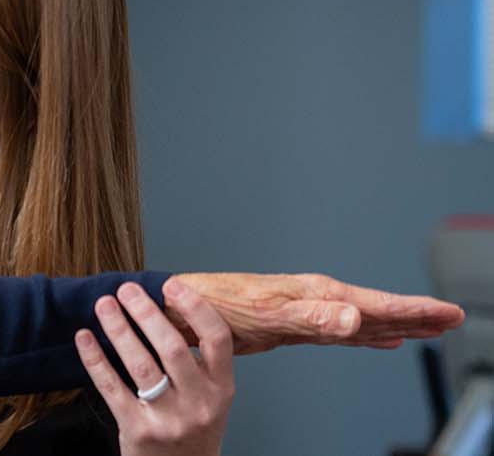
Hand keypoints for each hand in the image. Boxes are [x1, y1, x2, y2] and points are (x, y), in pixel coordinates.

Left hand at [76, 280, 231, 455]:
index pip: (217, 339)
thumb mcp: (211, 397)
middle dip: (147, 313)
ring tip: (104, 305)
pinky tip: (84, 338)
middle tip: (127, 289)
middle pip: (173, 348)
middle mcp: (199, 403)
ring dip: (119, 329)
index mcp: (222, 389)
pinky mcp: (137, 429)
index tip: (171, 284)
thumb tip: (169, 310)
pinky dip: (95, 359)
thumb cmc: (194, 427)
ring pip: (140, 365)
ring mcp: (168, 418)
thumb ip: (199, 363)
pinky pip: (111, 387)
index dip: (195, 308)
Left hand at [171, 272, 463, 353]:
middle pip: (379, 309)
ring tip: (430, 329)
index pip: (378, 304)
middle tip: (453, 318)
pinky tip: (380, 340)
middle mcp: (317, 299)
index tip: (448, 313)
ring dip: (397, 326)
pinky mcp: (295, 326)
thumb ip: (312, 318)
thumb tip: (355, 319)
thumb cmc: (219, 305)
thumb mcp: (268, 314)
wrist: (183, 308)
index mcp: (317, 295)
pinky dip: (366, 336)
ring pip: (364, 321)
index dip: (415, 311)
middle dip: (417, 315)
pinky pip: (342, 332)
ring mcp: (308, 312)